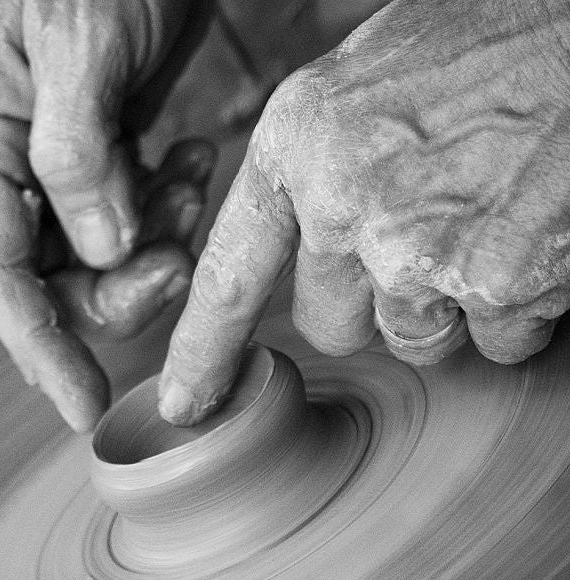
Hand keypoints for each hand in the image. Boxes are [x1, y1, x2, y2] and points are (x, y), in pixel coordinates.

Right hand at [0, 0, 213, 431]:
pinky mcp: (94, 158)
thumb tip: (101, 254)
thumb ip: (79, 158)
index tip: (81, 408)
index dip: (38, 350)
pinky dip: (166, 211)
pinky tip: (191, 162)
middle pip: (52, 282)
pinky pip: (126, 221)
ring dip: (155, 246)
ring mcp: (45, 164)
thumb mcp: (82, 46)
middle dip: (122, 288)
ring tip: (191, 180)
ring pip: (96, 260)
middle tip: (178, 259)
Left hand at [160, 0, 569, 424]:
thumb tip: (299, 248)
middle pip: (332, 325)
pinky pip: (496, 342)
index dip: (204, 351)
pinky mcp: (499, 284)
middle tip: (420, 236)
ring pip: (412, 340)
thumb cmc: (478, 41)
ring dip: (445, 308)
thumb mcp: (358, 87)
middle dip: (372, 302)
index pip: (228, 276)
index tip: (189, 403)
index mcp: (296, 146)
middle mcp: (344, 205)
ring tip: (482, 222)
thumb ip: (315, 170)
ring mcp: (418, 251)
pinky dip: (514, 309)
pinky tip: (525, 237)